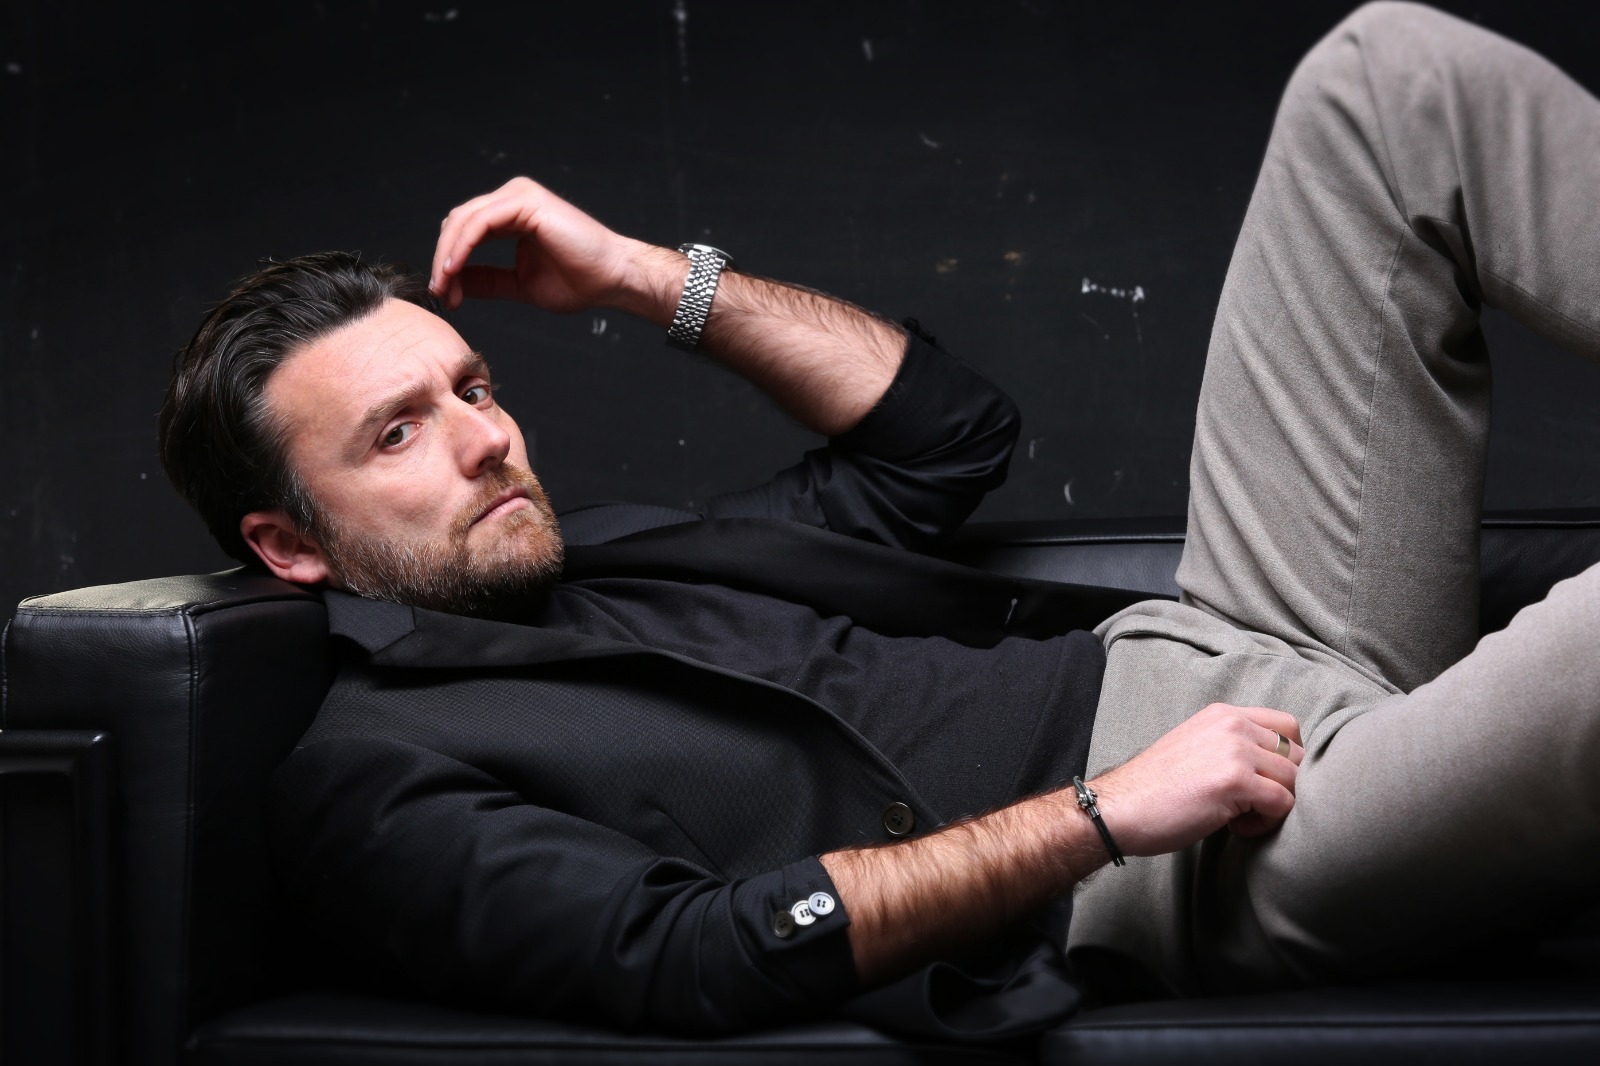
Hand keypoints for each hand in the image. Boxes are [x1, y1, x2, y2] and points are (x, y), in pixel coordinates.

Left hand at [429, 177, 655, 313]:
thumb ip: (488, 279)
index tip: (445, 295)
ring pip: (464, 220)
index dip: (448, 262)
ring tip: (445, 286)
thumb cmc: (580, 281)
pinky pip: (480, 221)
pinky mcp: (525, 200)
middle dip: (443, 259)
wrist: (612, 279)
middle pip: (458, 223)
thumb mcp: (520, 283)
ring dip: (447, 255)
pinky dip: (463, 246)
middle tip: (440, 293)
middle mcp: (512, 199)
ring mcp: (518, 196)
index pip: (466, 231)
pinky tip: (455, 269)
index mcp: (511, 215)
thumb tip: (454, 282)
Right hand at [1089, 703, 1303, 855]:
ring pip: (1294, 780)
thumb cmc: (1154, 789)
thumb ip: (1232, 745)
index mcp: (1223, 714)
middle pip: (1297, 755)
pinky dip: (1266, 824)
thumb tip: (1276, 767)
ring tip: (1241, 818)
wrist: (1119, 808)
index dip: (1286, 758)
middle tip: (1252, 805)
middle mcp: (1232, 724)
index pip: (1287, 726)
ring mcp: (1235, 750)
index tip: (1264, 782)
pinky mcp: (1236, 781)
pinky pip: (1283, 804)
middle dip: (1284, 785)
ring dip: (1275, 807)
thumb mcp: (1195, 747)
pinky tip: (1236, 827)